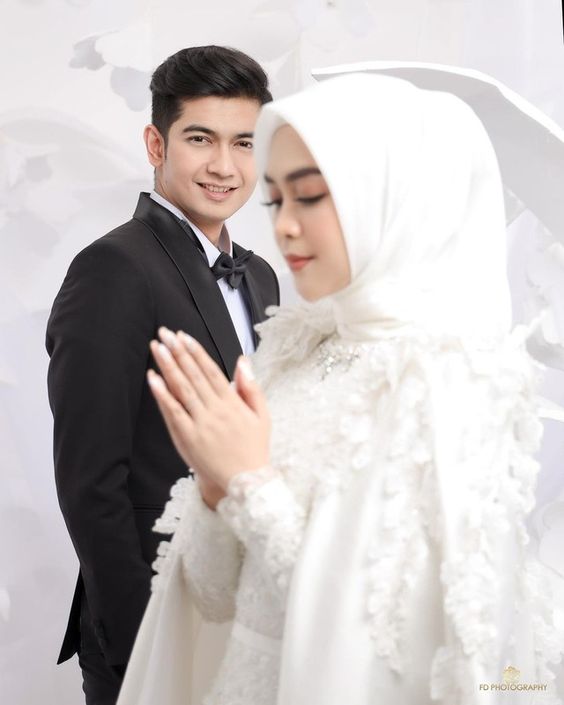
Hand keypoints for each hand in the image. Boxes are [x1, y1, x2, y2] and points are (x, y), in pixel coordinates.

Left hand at [147, 328, 270, 495]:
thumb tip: (243, 361)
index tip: (183, 336)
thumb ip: (251, 387)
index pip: (211, 370)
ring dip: (168, 366)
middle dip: (178, 352)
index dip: (196, 351)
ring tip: (157, 348)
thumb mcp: (262, 415)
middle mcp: (215, 410)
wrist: (246, 482)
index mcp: (232, 402)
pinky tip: (153, 378)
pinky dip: (163, 394)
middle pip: (193, 374)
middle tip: (165, 334)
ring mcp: (200, 424)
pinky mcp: (188, 438)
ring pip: (182, 389)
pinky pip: (173, 412)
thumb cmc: (254, 447)